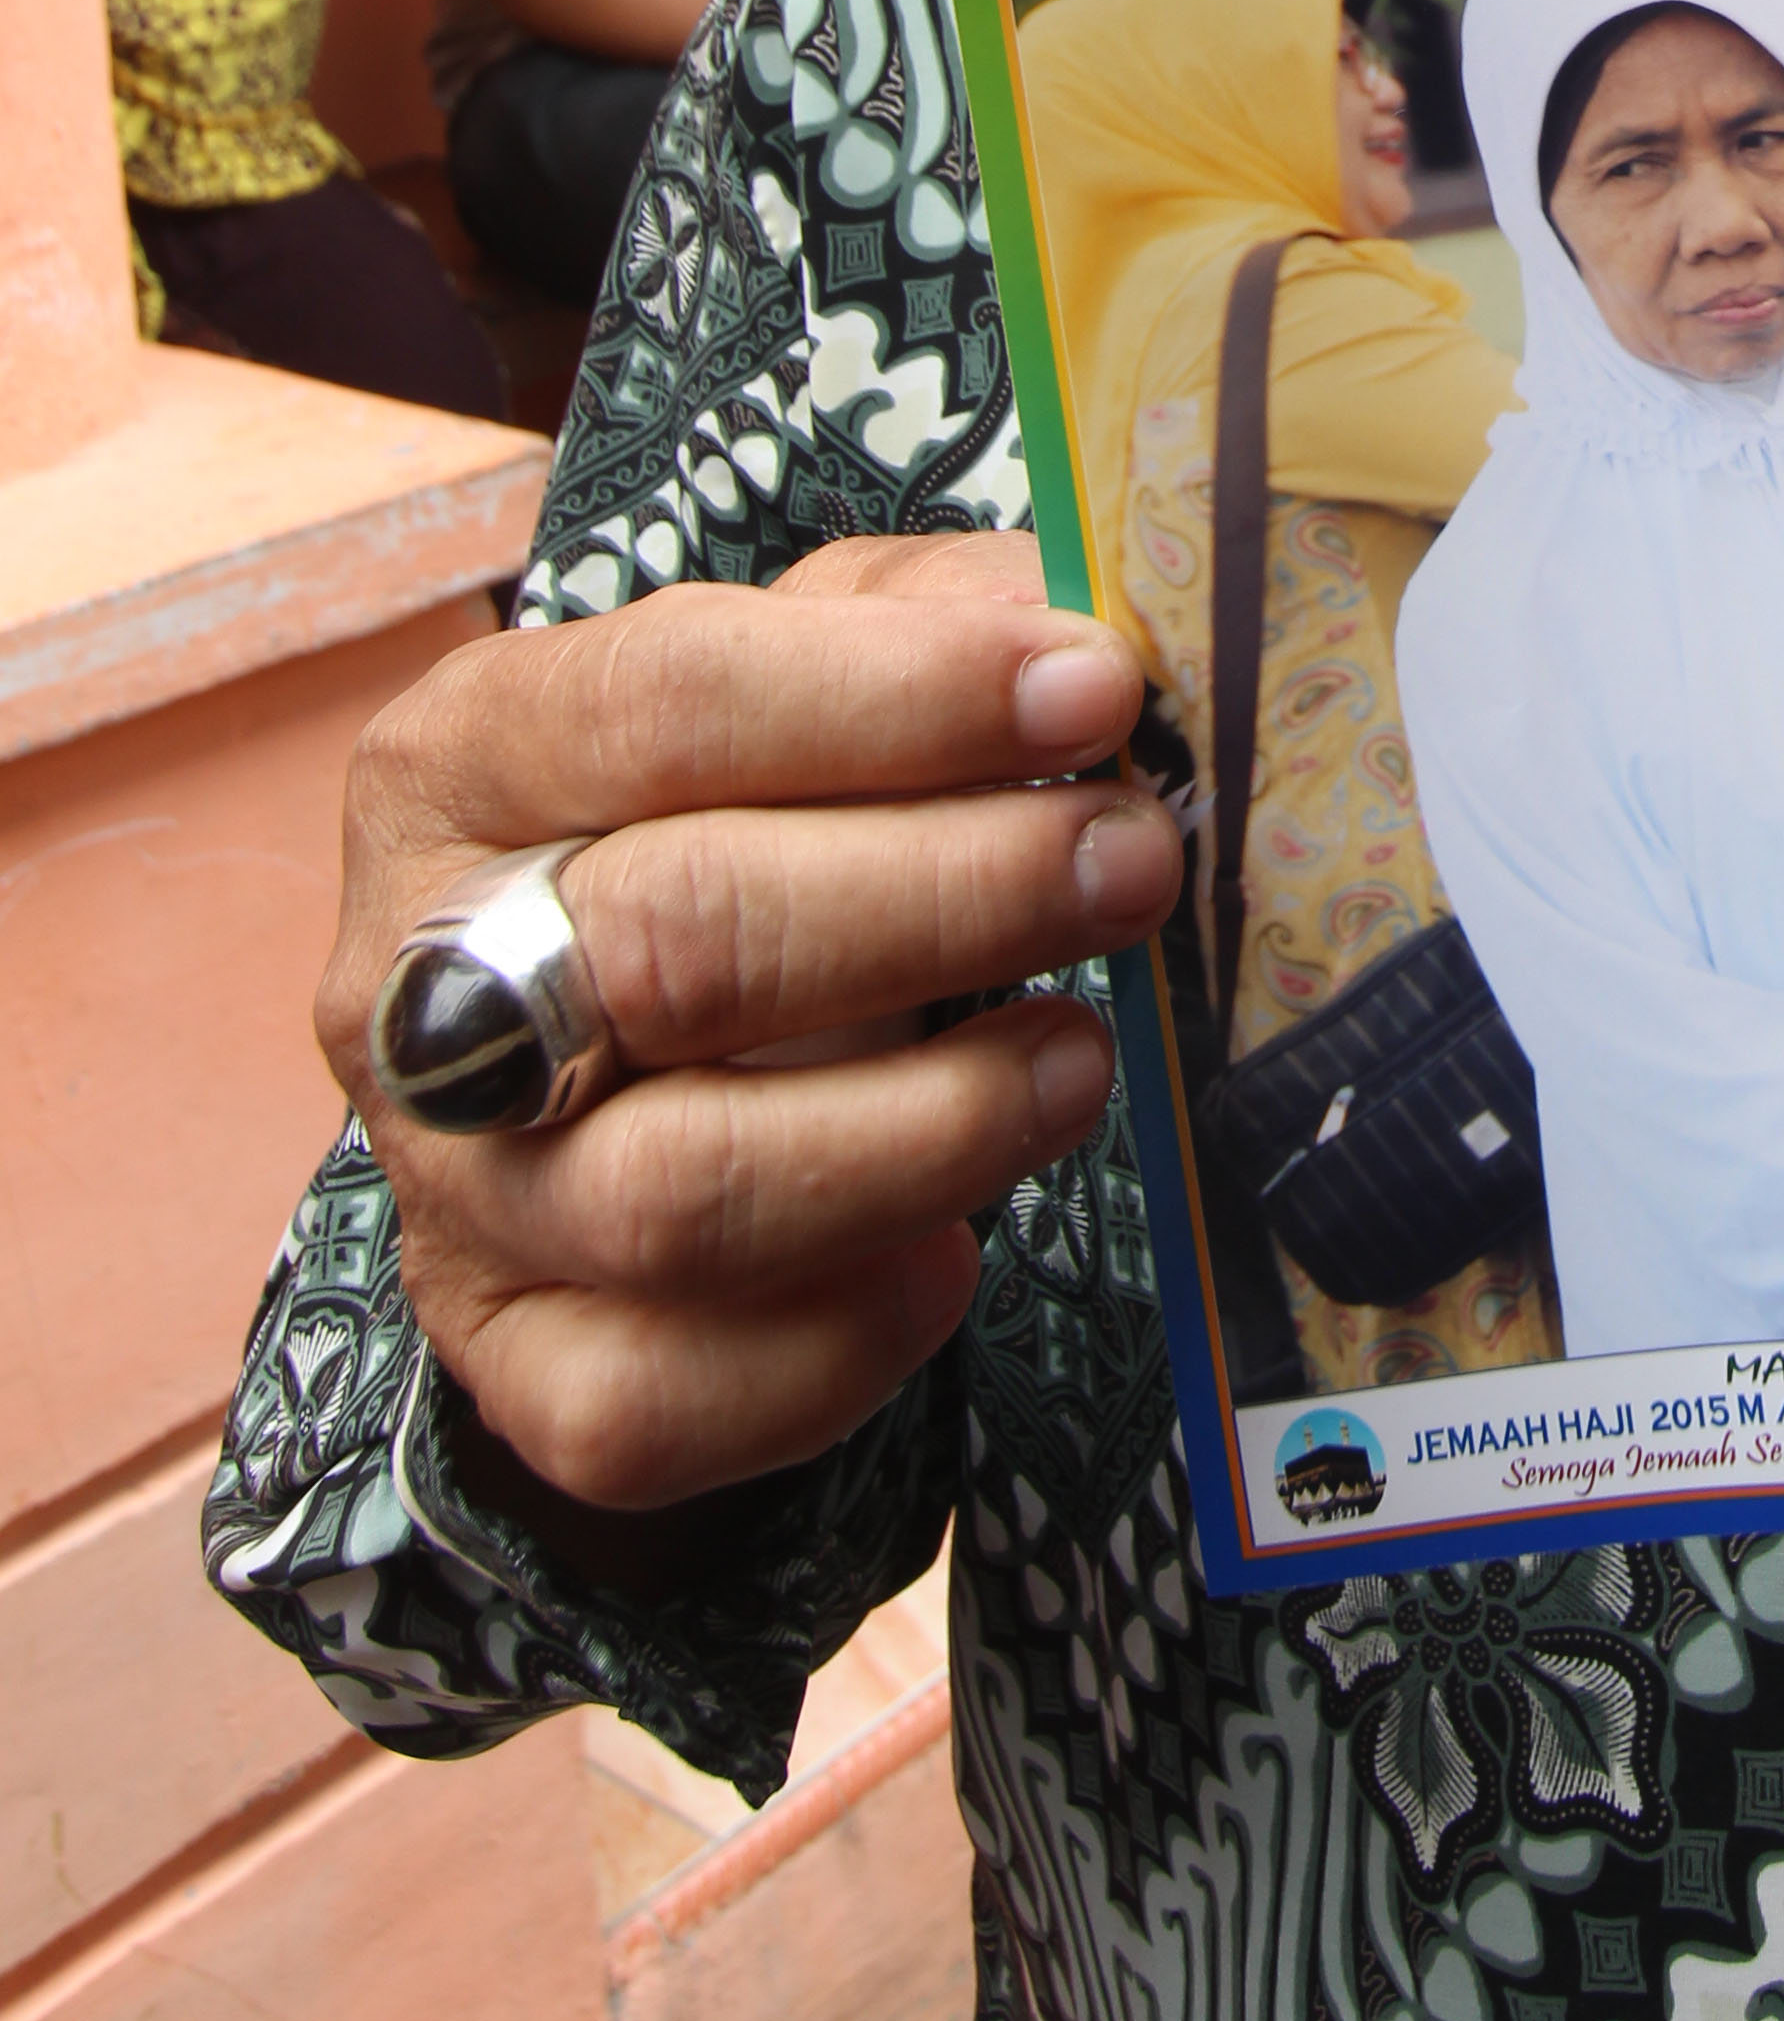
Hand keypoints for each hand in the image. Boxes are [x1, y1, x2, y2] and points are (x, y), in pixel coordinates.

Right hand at [319, 535, 1172, 1524]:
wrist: (604, 1067)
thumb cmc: (731, 822)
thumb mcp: (804, 672)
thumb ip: (927, 623)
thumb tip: (1081, 628)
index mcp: (466, 757)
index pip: (667, 701)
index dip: (898, 699)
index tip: (1094, 694)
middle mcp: (417, 978)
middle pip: (675, 942)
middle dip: (944, 898)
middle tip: (1131, 865)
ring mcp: (451, 1191)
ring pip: (680, 1192)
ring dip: (928, 1125)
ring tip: (1079, 1058)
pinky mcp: (512, 1366)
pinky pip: (664, 1397)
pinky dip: (842, 1334)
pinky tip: (951, 1252)